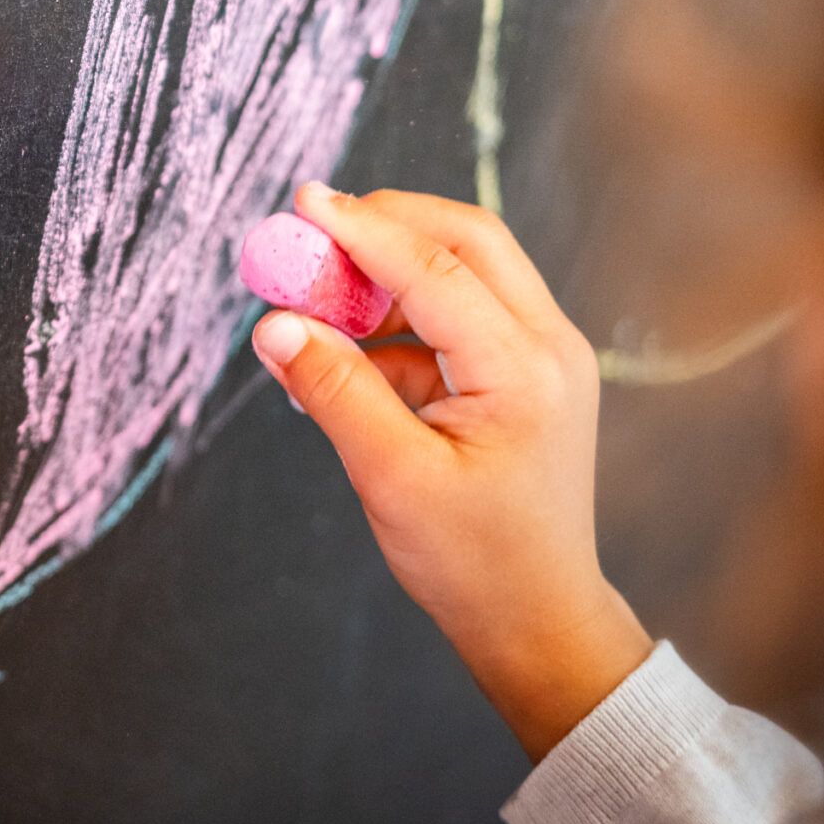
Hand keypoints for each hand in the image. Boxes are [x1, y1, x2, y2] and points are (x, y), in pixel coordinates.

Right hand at [250, 184, 649, 760]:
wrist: (538, 622)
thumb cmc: (474, 563)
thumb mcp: (392, 479)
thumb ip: (335, 391)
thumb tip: (274, 325)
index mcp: (524, 370)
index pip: (433, 268)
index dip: (361, 229)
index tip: (302, 201)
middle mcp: (549, 346)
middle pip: (466, 239)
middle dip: (385, 225)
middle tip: (311, 234)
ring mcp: (545, 355)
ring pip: (465, 268)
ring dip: (389, 272)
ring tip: (315, 305)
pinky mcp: (527, 371)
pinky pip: (460, 312)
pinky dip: (401, 316)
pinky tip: (347, 352)